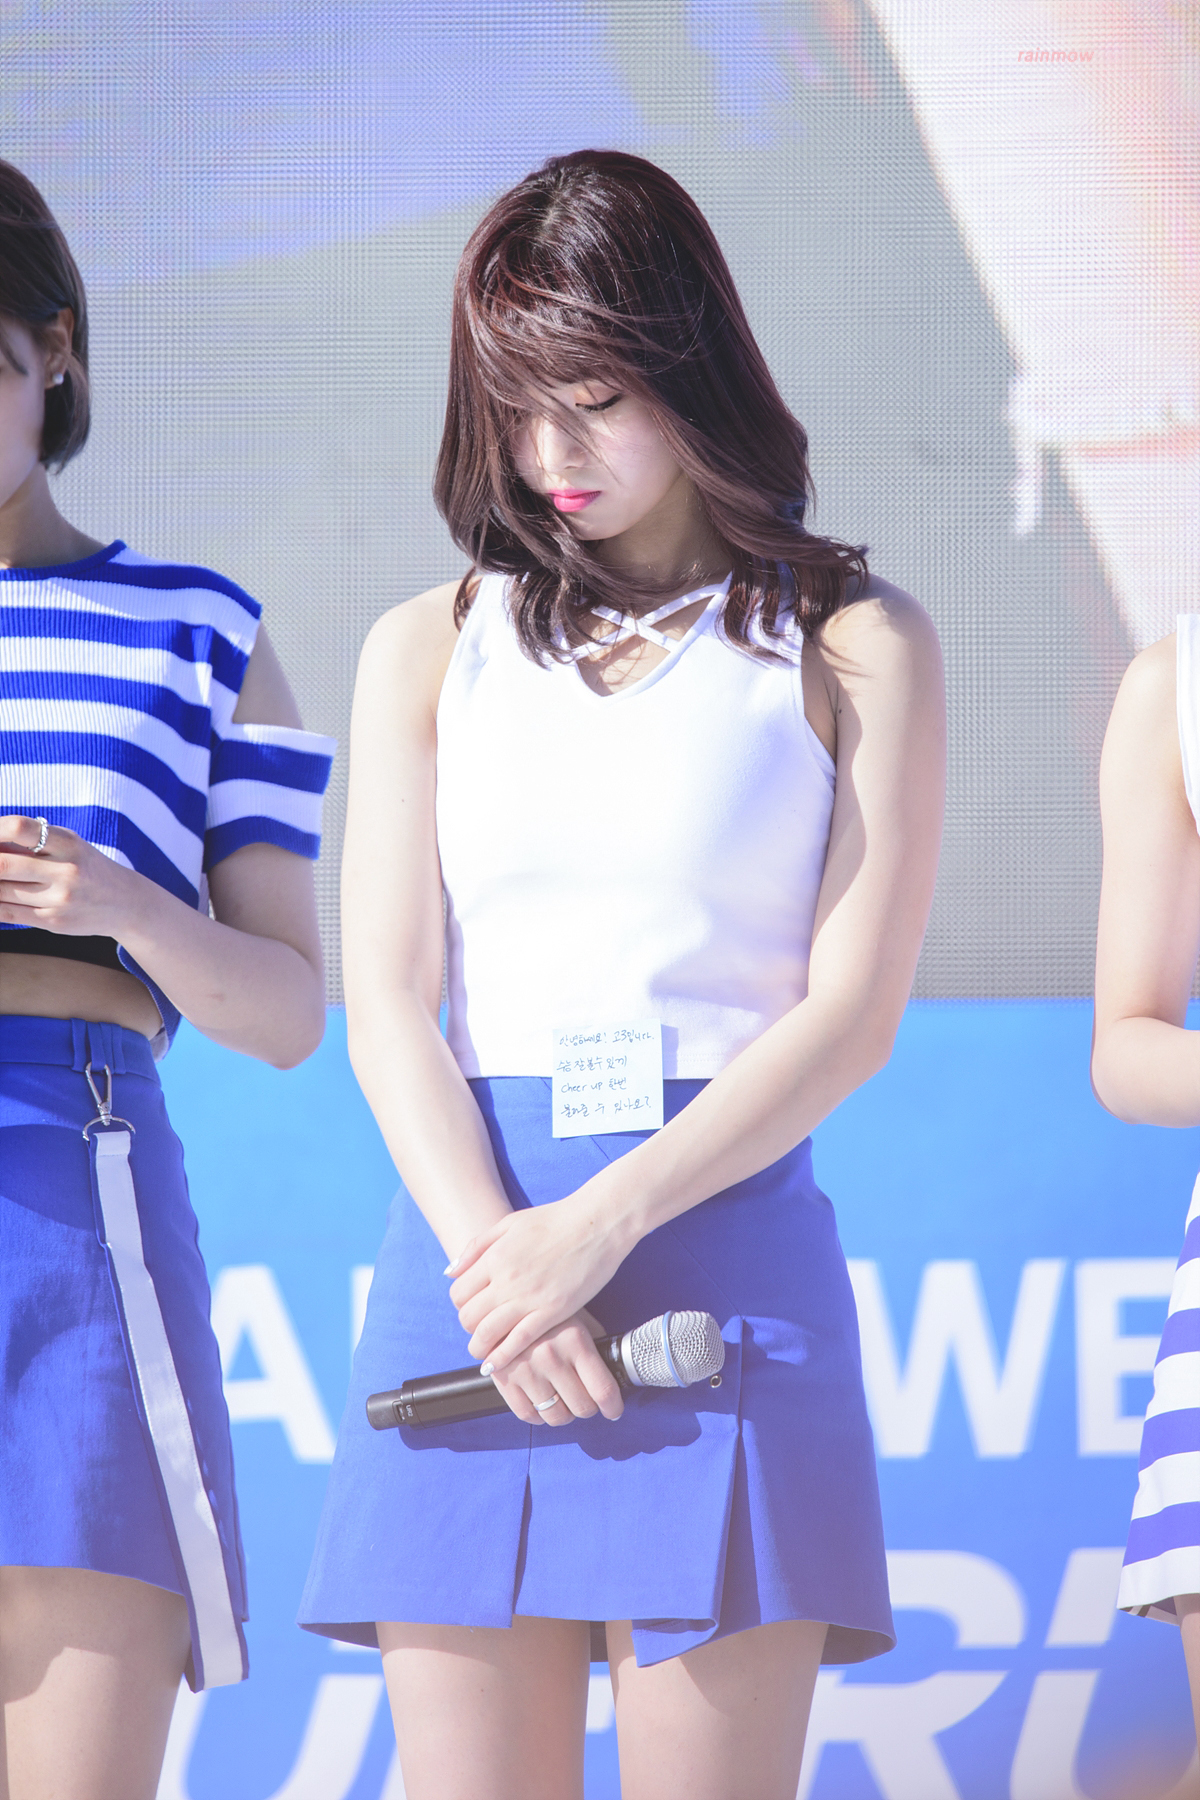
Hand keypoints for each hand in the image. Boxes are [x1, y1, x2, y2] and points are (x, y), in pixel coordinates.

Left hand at [0, 816, 140, 935]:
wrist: (124, 903)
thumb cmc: (85, 867)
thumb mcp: (67, 847)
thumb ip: (28, 845)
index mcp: (68, 843)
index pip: (21, 828)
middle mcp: (65, 871)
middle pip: (3, 865)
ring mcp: (59, 898)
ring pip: (1, 891)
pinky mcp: (53, 921)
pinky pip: (8, 913)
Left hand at [448, 1192, 632, 1370]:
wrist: (597, 1224)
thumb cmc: (555, 1219)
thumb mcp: (509, 1223)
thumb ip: (477, 1246)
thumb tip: (450, 1271)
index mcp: (495, 1257)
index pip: (459, 1292)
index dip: (460, 1303)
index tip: (470, 1306)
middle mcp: (506, 1280)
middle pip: (469, 1316)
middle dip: (468, 1326)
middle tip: (478, 1328)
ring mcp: (529, 1298)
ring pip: (488, 1333)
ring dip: (479, 1347)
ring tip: (481, 1352)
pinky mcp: (552, 1312)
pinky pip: (518, 1342)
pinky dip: (502, 1357)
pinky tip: (496, 1365)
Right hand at [490, 1309, 623, 1426]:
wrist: (501, 1303)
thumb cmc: (545, 1313)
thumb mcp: (577, 1317)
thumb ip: (596, 1343)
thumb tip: (614, 1370)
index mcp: (574, 1340)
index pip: (602, 1389)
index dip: (613, 1407)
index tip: (613, 1410)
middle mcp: (550, 1357)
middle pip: (582, 1407)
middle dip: (587, 1408)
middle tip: (585, 1400)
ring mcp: (526, 1370)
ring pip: (556, 1416)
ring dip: (564, 1414)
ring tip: (563, 1401)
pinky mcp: (504, 1379)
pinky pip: (527, 1415)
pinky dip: (538, 1416)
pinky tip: (541, 1403)